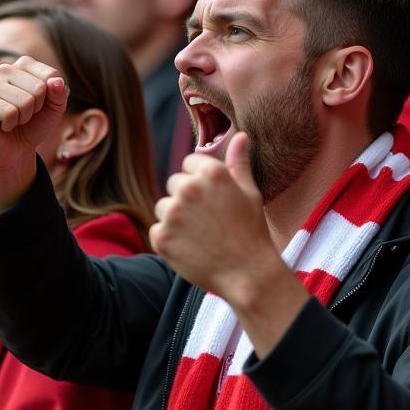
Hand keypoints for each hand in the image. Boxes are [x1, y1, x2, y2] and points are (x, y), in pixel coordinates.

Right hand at [0, 56, 68, 213]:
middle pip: (39, 88)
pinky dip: (10, 124)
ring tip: (13, 119)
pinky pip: (10, 112)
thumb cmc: (32, 125)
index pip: (51, 75)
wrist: (13, 150)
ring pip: (25, 101)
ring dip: (23, 117)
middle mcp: (5, 70)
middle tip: (23, 114)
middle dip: (36, 109)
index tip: (38, 105)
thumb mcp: (54, 110)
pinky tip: (2, 124)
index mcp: (23, 65)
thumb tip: (56, 82)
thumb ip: (60, 94)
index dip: (50, 97)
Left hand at [150, 134, 306, 356]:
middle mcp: (188, 188)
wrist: (248, 273)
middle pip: (174, 184)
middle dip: (186, 199)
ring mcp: (172, 213)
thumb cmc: (251, 232)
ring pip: (163, 207)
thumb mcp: (250, 193)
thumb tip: (239, 136)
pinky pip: (157, 230)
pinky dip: (169, 240)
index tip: (212, 200)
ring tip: (201, 235)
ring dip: (175, 219)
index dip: (200, 181)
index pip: (188, 163)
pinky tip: (191, 248)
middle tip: (208, 221)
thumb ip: (238, 163)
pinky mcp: (161, 237)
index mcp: (210, 172)